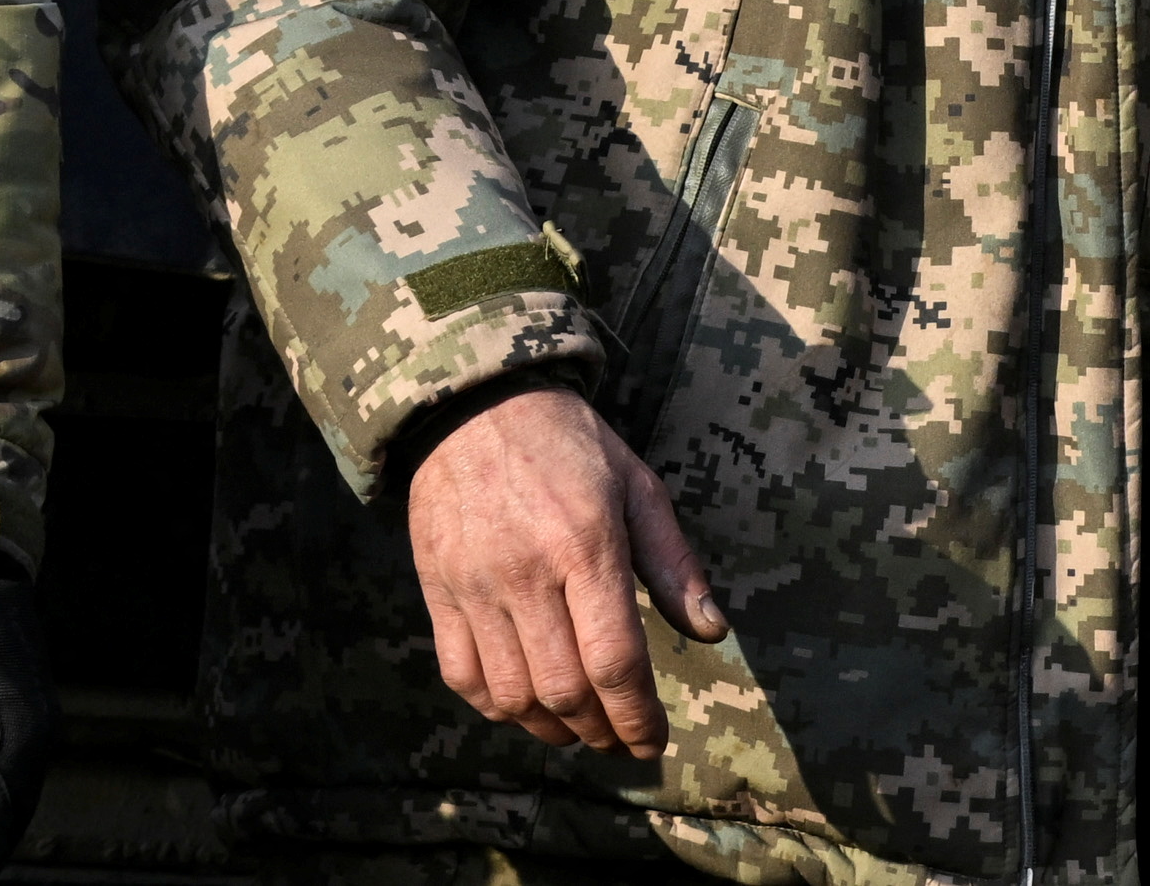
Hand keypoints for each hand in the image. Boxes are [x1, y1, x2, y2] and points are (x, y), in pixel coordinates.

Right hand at [404, 381, 728, 758]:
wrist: (476, 408)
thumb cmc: (572, 446)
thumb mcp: (638, 486)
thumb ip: (673, 564)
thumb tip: (711, 631)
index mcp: (586, 546)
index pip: (614, 659)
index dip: (636, 714)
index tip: (652, 740)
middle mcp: (527, 574)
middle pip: (564, 687)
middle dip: (599, 730)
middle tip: (620, 741)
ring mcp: (475, 587)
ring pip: (511, 693)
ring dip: (549, 728)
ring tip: (578, 730)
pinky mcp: (438, 592)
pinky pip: (461, 674)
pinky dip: (495, 706)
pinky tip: (524, 707)